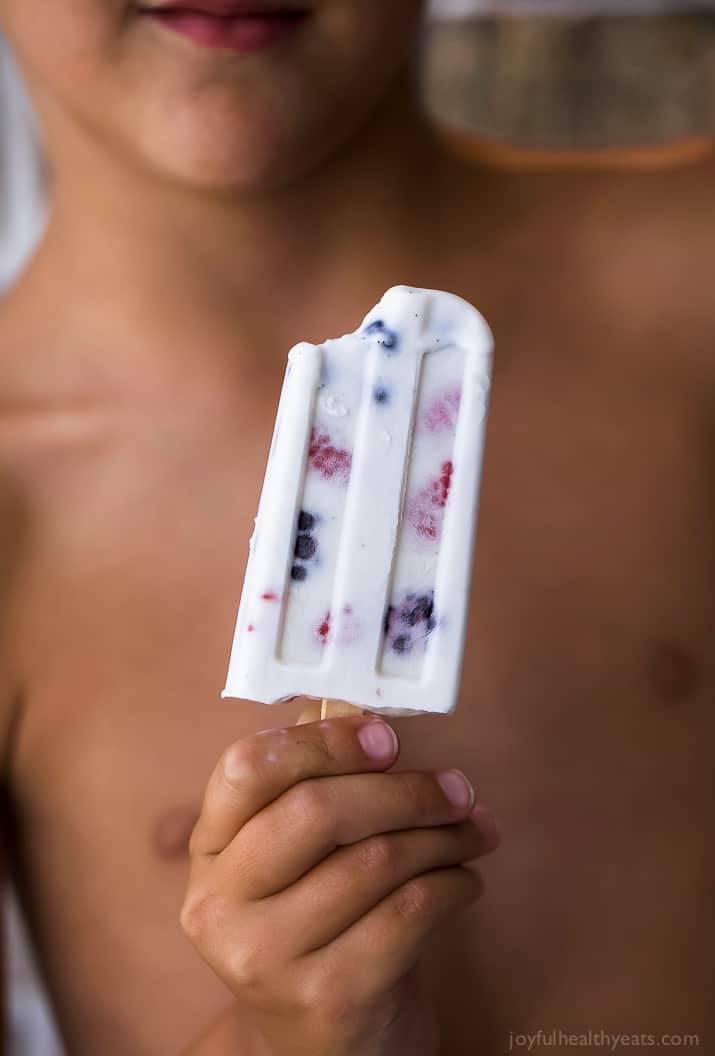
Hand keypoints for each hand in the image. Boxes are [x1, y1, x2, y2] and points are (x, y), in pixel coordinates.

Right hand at [181, 713, 499, 1055]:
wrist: (326, 1046)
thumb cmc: (323, 925)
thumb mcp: (302, 856)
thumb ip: (317, 779)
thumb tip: (357, 704)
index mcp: (210, 849)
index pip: (247, 768)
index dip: (324, 742)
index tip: (387, 739)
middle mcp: (220, 905)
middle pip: (316, 812)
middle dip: (405, 790)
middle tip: (459, 788)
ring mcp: (266, 959)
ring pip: (375, 862)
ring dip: (445, 837)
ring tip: (476, 831)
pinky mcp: (327, 999)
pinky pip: (410, 913)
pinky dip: (454, 885)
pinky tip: (465, 880)